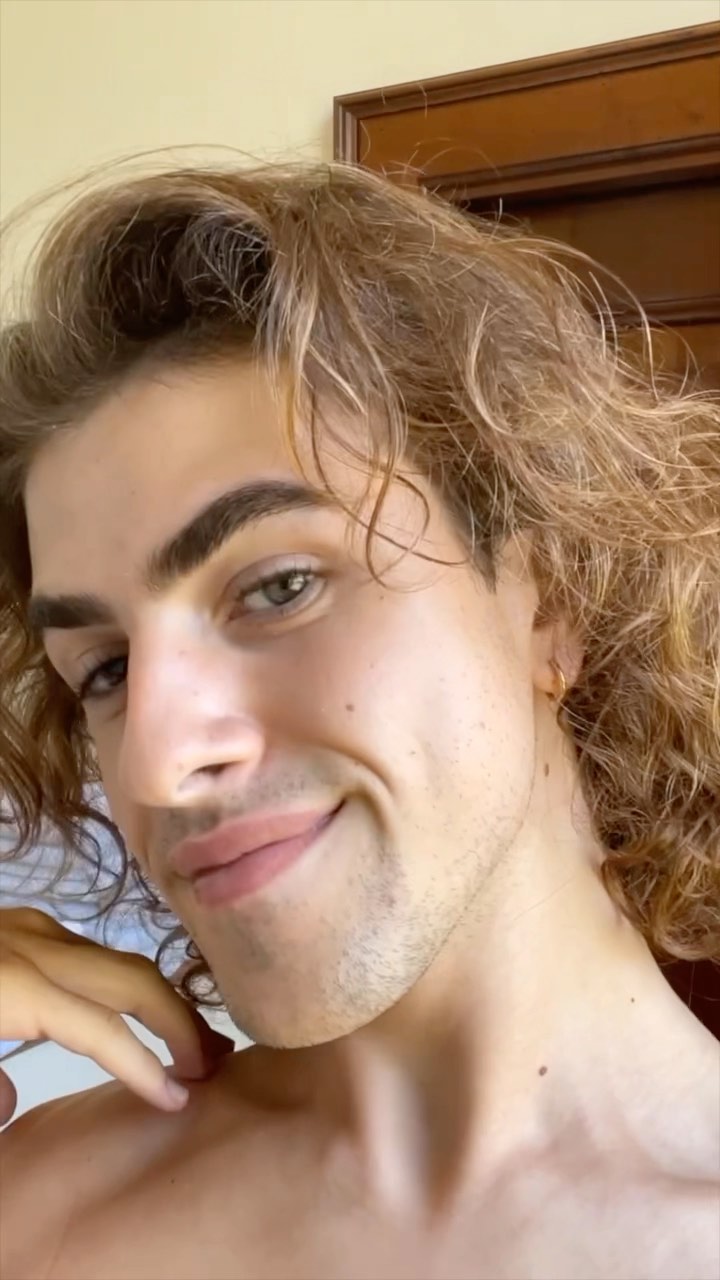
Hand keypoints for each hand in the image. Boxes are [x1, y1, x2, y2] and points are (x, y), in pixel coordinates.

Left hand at [0, 907, 232, 1123]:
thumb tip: (12, 1106)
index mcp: (14, 986)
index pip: (101, 1029)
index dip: (146, 1068)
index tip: (180, 1100)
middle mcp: (36, 947)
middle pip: (132, 980)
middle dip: (180, 1021)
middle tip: (216, 1062)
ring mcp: (32, 927)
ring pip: (118, 960)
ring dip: (161, 999)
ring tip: (191, 1039)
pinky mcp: (24, 922)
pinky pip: (91, 951)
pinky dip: (124, 983)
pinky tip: (133, 1009)